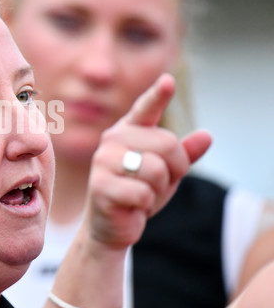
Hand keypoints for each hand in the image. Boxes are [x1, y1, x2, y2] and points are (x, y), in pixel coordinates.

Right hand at [83, 73, 211, 248]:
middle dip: (175, 169)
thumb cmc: (138, 194)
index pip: (145, 109)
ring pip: (156, 169)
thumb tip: (207, 135)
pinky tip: (130, 206)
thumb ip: (184, 154)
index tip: (168, 81)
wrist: (111, 226)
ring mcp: (103, 161)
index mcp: (128, 131)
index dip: (158, 95)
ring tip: (141, 195)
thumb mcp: (166, 173)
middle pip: (167, 143)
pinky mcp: (100, 185)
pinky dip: (145, 205)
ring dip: (158, 190)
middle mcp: (112, 140)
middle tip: (157, 184)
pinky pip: (143, 193)